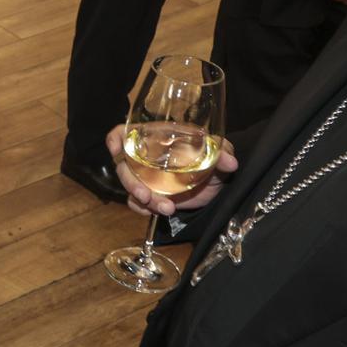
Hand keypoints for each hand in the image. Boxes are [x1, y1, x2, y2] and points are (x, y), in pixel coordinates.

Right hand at [108, 122, 238, 218]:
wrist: (216, 187)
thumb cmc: (212, 162)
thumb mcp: (218, 154)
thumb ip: (222, 153)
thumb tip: (229, 162)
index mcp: (157, 139)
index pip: (127, 133)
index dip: (116, 139)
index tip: (117, 150)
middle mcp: (146, 158)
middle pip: (123, 166)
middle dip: (131, 182)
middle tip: (146, 196)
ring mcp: (146, 178)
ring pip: (130, 187)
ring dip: (142, 199)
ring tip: (166, 208)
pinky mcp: (151, 196)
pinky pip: (137, 203)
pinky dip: (144, 209)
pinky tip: (159, 212)